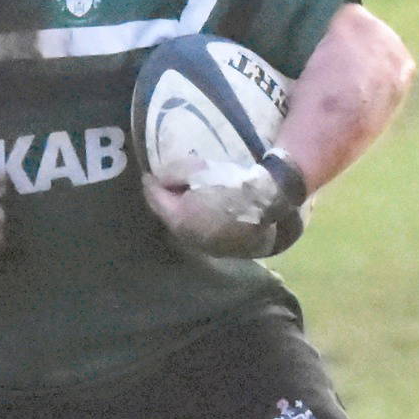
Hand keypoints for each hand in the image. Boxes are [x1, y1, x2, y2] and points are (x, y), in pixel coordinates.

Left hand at [142, 156, 301, 259]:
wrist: (270, 201)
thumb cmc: (232, 182)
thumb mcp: (197, 169)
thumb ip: (172, 174)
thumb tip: (161, 179)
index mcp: (179, 220)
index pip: (156, 201)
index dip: (151, 185)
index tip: (148, 174)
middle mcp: (191, 239)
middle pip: (171, 217)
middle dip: (167, 201)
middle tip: (167, 185)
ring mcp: (210, 247)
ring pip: (189, 228)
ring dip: (185, 213)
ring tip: (188, 196)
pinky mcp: (228, 249)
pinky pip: (207, 232)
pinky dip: (203, 221)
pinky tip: (209, 210)